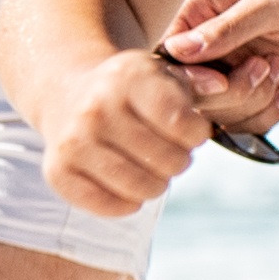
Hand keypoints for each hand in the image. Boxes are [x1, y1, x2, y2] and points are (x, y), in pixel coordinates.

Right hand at [37, 50, 226, 218]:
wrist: (67, 93)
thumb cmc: (130, 89)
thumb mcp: (161, 73)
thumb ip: (197, 81)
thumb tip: (220, 85)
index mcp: (126, 77)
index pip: (182, 125)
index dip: (197, 135)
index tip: (191, 132)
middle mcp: (95, 108)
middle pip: (168, 161)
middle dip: (179, 161)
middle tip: (171, 153)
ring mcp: (73, 142)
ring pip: (142, 188)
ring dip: (157, 184)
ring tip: (152, 169)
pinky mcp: (58, 172)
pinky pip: (110, 206)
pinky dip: (127, 202)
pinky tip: (127, 184)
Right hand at [157, 0, 278, 152]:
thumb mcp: (267, 1)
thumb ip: (225, 28)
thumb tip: (177, 50)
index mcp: (199, 7)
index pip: (169, 52)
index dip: (190, 76)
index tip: (221, 79)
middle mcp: (208, 40)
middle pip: (192, 90)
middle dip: (232, 89)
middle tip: (264, 65)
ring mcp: (230, 65)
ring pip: (218, 111)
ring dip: (254, 100)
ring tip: (278, 68)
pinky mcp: (254, 84)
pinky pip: (244, 119)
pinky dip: (267, 113)